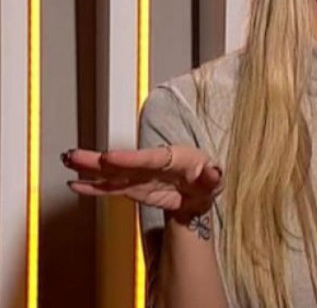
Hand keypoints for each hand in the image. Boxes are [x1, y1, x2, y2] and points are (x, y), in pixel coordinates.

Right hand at [62, 146, 222, 221]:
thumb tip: (214, 172)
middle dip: (100, 160)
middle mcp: (153, 164)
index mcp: (175, 157)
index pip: (151, 158)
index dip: (130, 158)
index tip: (111, 157)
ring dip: (90, 169)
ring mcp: (140, 176)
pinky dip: (94, 188)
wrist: (199, 193)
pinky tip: (76, 185)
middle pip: (125, 162)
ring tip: (69, 161)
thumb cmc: (207, 181)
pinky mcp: (133, 188)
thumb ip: (212, 178)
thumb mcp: (214, 181)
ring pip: (112, 173)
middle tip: (76, 155)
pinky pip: (111, 188)